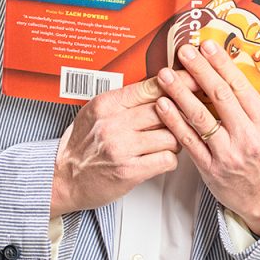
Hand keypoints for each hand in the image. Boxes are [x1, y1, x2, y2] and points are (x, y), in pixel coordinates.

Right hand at [49, 74, 196, 217]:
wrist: (63, 179)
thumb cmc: (83, 144)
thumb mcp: (97, 112)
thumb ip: (126, 98)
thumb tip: (163, 82)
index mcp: (108, 103)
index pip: (153, 86)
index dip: (179, 83)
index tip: (196, 80)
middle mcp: (114, 123)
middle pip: (166, 109)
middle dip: (182, 112)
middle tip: (191, 114)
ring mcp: (122, 148)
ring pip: (171, 135)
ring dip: (176, 140)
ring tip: (169, 141)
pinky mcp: (130, 171)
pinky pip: (167, 159)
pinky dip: (170, 159)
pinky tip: (162, 157)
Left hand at [154, 40, 259, 236]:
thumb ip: (257, 108)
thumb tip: (235, 78)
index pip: (241, 86)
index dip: (222, 63)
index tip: (209, 46)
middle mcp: (248, 137)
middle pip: (219, 96)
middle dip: (200, 69)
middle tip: (184, 51)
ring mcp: (228, 153)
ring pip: (200, 116)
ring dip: (180, 92)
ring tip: (166, 74)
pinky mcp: (211, 169)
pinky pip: (189, 141)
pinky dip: (174, 121)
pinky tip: (163, 105)